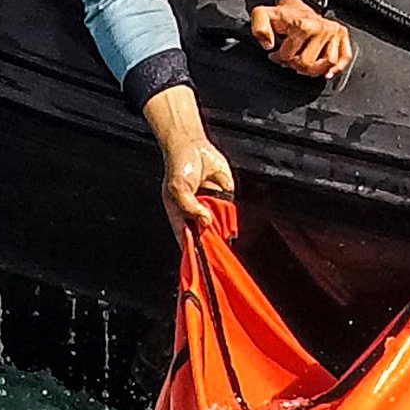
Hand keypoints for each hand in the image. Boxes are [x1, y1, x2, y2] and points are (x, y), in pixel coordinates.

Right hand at [156, 127, 235, 246]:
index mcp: (182, 220)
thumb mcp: (178, 188)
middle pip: (210, 238)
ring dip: (223, 220)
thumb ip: (190, 207)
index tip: (206, 264)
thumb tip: (206, 221)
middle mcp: (198, 217)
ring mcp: (212, 209)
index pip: (190, 244)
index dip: (198, 255)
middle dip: (215, 239)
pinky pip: (231, 209)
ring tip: (210, 200)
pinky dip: (229, 206)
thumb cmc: (179, 167)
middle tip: (214, 232)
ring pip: (223, 225)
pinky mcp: (225, 198)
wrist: (192, 145)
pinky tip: (217, 188)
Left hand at [249, 0, 352, 80]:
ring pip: (327, 64)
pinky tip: (327, 71)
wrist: (298, 5)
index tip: (276, 53)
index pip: (291, 58)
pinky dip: (337, 68)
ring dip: (313, 69)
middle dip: (295, 65)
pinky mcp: (342, 35)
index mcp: (303, 26)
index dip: (279, 58)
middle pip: (309, 65)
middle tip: (290, 58)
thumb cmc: (283, 15)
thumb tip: (268, 45)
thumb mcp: (262, 15)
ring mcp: (334, 32)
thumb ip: (259, 28)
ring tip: (303, 62)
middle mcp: (322, 28)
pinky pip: (344, 58)